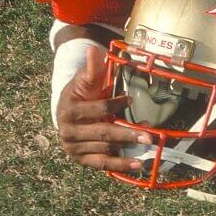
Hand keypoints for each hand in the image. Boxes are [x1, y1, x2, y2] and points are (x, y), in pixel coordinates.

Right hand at [55, 47, 151, 172]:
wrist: (67, 112)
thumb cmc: (80, 93)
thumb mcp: (85, 80)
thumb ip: (91, 68)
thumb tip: (93, 50)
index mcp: (69, 111)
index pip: (97, 110)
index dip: (114, 105)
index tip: (130, 99)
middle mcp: (68, 133)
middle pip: (103, 133)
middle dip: (127, 134)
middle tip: (148, 134)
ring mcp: (74, 148)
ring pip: (105, 149)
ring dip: (128, 147)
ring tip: (148, 144)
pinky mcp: (81, 159)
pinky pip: (102, 164)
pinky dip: (120, 165)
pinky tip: (137, 165)